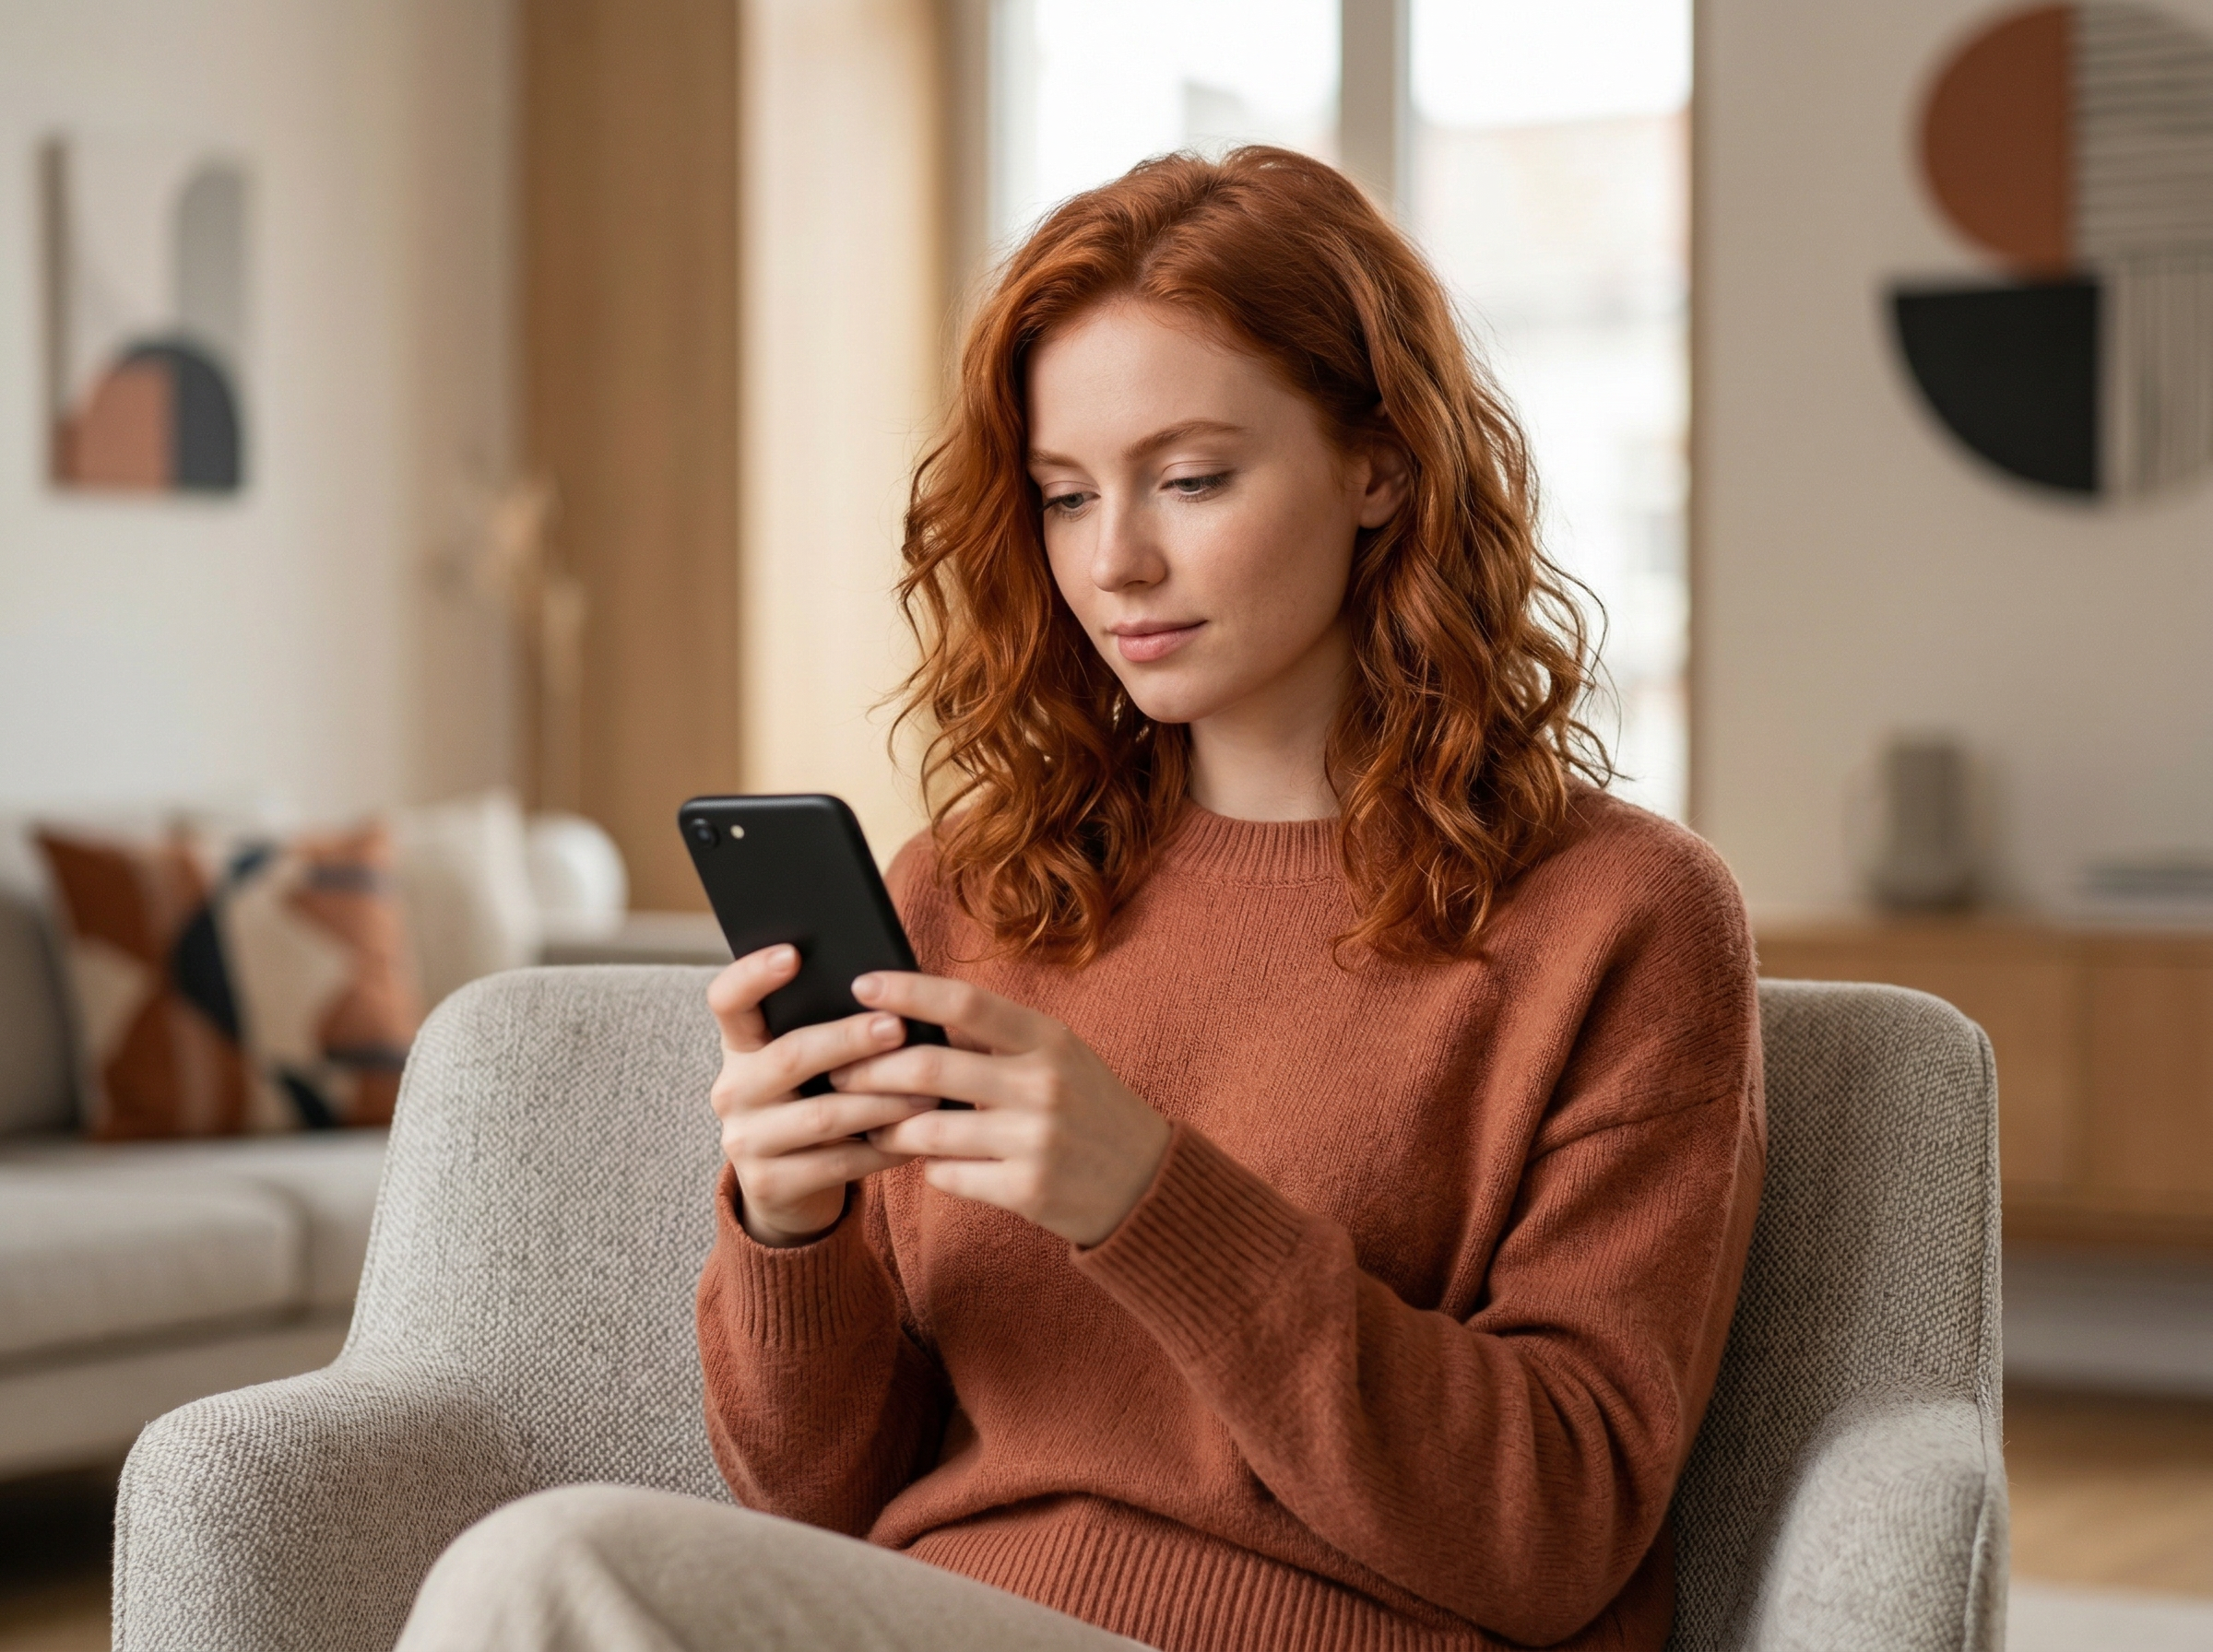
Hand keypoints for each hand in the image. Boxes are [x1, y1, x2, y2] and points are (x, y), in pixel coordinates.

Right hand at [707, 946, 936, 1246]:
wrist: (788, 1189)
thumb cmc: (814, 1102)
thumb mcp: (809, 1065)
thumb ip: (827, 1029)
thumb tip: (893, 989)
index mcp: (740, 1048)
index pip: (728, 1001)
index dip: (753, 974)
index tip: (794, 953)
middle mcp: (732, 1091)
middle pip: (789, 1056)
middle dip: (849, 1040)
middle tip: (898, 1026)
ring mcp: (745, 1141)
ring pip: (823, 1115)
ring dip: (882, 1101)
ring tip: (930, 1091)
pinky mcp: (769, 1185)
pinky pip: (838, 1164)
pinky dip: (884, 1149)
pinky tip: (918, 1137)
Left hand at [830, 973, 1171, 1247]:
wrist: (1146, 1183)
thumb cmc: (1088, 1108)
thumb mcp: (1059, 1057)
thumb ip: (998, 1039)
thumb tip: (912, 1015)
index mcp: (1049, 1040)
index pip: (966, 1004)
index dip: (907, 992)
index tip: (861, 985)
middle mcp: (1043, 1085)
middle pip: (928, 1069)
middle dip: (870, 1071)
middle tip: (838, 1070)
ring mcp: (1036, 1140)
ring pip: (927, 1130)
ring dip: (887, 1128)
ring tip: (871, 1123)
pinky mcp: (1027, 1191)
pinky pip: (948, 1176)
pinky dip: (930, 1167)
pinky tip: (930, 1161)